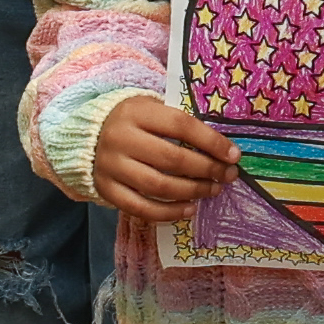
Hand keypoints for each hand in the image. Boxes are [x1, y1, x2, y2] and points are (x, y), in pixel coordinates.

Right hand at [89, 95, 237, 218]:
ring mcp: (111, 166)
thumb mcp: (152, 111)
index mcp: (136, 112)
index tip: (233, 155)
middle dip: (206, 170)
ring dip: (192, 191)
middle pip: (171, 158)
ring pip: (158, 185)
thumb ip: (180, 125)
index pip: (180, 125)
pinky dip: (168, 212)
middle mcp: (120, 138)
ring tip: (212, 190)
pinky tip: (189, 209)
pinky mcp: (106, 189)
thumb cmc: (134, 122)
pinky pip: (141, 207)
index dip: (211, 141)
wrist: (89, 136)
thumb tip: (223, 149)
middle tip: (227, 176)